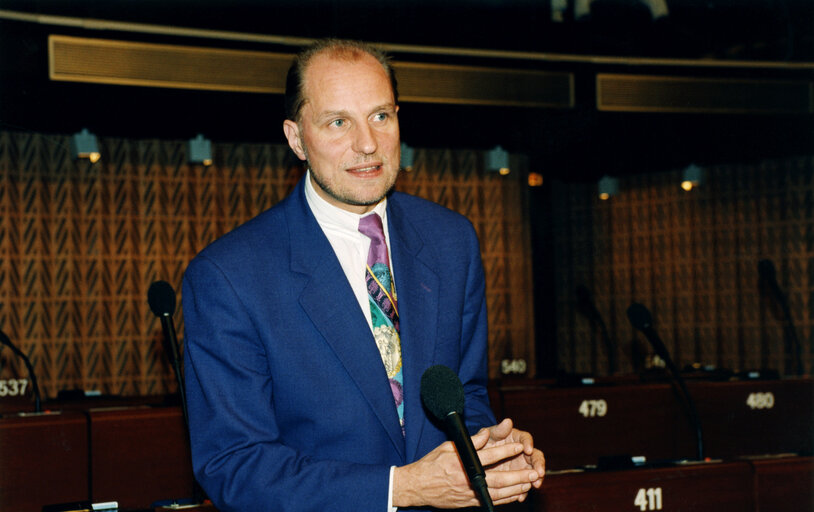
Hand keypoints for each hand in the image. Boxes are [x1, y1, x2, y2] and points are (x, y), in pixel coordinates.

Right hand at [392, 418, 544, 507]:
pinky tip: (516, 494)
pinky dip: (506, 499)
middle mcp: (468, 480)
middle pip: (498, 479)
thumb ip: (470, 442)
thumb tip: (486, 434)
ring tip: (529, 484)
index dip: (507, 452)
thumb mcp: (448, 447)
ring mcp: (469, 494)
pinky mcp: (469, 503)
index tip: (520, 447)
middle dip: (518, 476)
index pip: (490, 457)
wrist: (417, 487)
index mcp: (463, 463)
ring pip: (498, 494)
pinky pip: (492, 502)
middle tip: (533, 472)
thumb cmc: (431, 464)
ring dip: (516, 489)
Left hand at [480, 418, 544, 493]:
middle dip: (539, 464)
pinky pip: (524, 484)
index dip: (529, 444)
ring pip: (534, 471)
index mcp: (517, 438)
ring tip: (535, 485)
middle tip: (539, 472)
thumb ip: (499, 430)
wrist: (480, 456)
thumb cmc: (485, 442)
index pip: (526, 439)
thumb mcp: (489, 435)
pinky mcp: (519, 478)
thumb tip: (507, 421)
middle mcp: (524, 452)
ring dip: (536, 478)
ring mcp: (523, 465)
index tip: (527, 450)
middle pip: (536, 456)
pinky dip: (523, 491)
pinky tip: (521, 496)